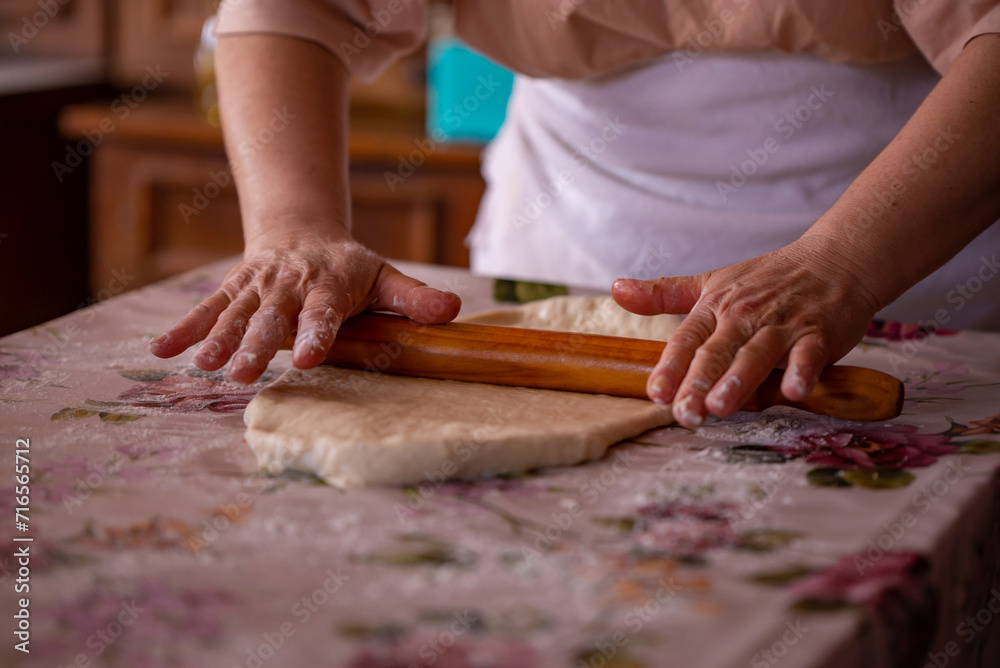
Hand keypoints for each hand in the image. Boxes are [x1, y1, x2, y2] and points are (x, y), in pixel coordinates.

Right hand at [149, 231, 460, 383]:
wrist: (301, 230)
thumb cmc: (350, 266)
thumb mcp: (385, 277)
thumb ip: (415, 299)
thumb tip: (455, 312)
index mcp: (329, 285)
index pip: (322, 313)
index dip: (313, 334)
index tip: (304, 359)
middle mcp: (290, 285)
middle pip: (271, 316)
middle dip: (256, 343)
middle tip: (242, 373)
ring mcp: (257, 286)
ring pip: (235, 312)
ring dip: (217, 338)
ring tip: (203, 365)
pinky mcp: (233, 288)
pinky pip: (206, 307)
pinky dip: (185, 328)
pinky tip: (162, 352)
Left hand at [612, 235, 880, 426]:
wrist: (835, 260)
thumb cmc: (768, 278)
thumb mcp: (711, 282)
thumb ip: (663, 293)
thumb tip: (616, 289)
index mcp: (716, 307)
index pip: (687, 339)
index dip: (670, 366)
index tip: (656, 392)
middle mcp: (745, 316)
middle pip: (717, 352)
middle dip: (698, 382)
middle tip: (684, 413)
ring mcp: (782, 324)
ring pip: (756, 354)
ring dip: (739, 380)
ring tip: (720, 407)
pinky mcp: (819, 332)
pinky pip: (808, 354)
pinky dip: (802, 371)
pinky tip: (793, 391)